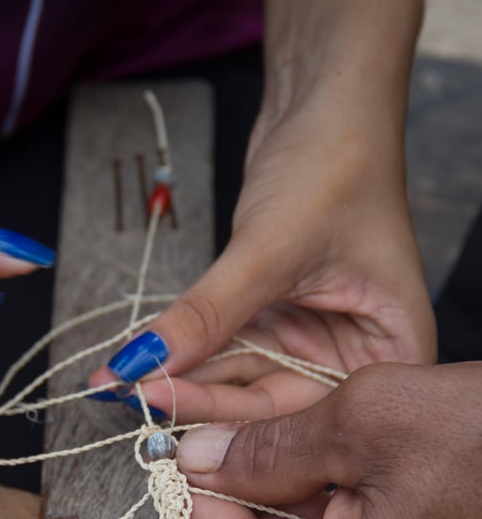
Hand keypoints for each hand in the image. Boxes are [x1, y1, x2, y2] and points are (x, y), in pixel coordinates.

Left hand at [90, 88, 435, 422]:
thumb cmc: (336, 161)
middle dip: (201, 397)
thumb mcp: (271, 247)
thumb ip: (209, 314)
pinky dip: (187, 348)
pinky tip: (143, 358)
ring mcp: (312, 334)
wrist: (325, 98)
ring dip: (184, 375)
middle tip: (137, 397)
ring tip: (126, 379)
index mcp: (391, 350)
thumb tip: (148, 363)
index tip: (168, 408)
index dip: (236, 419)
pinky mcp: (276, 313)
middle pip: (271, 403)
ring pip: (241, 375)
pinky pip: (227, 344)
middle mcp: (354, 352)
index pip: (309, 413)